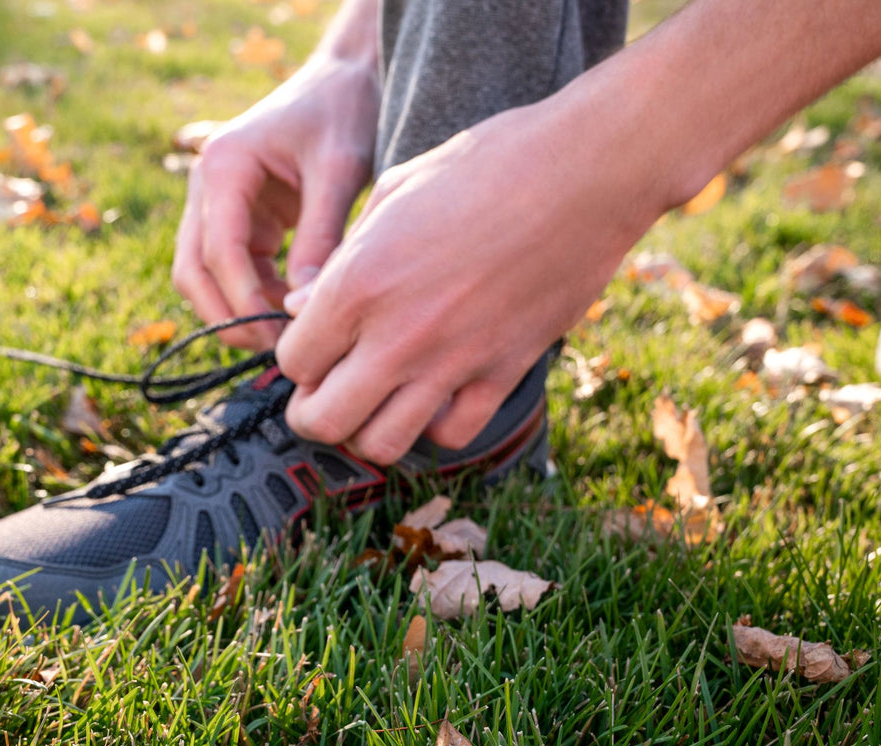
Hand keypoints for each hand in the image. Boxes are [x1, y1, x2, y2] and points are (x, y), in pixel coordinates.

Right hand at [172, 55, 379, 350]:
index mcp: (223, 165)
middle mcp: (206, 186)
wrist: (342, 79)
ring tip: (286, 338)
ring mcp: (216, 204)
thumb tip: (305, 307)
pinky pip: (232, 270)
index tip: (279, 336)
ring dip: (237, 311)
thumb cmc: (342, 110)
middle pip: (192, 271)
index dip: (242, 300)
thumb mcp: (340, 169)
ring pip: (204, 276)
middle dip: (226, 316)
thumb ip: (321, 234)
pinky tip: (292, 312)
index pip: (218, 250)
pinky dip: (255, 297)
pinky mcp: (237, 220)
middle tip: (272, 351)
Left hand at [276, 100, 667, 463]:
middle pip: (322, 422)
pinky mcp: (504, 372)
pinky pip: (452, 436)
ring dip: (369, 430)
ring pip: (382, 445)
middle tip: (329, 392)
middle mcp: (398, 334)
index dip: (297, 359)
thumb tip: (299, 308)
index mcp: (358, 283)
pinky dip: (436, 427)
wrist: (587, 169)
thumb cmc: (486, 164)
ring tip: (378, 402)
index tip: (315, 345)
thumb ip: (339, 260)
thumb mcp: (392, 194)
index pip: (293, 362)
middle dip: (314, 413)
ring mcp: (453, 361)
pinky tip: (436, 396)